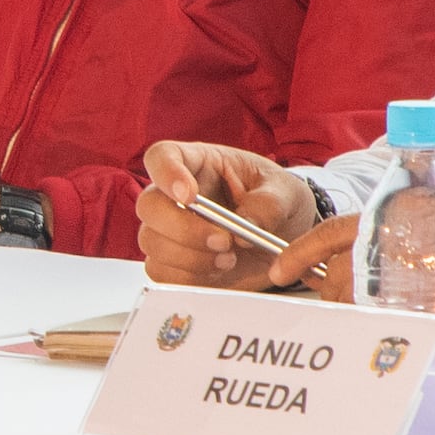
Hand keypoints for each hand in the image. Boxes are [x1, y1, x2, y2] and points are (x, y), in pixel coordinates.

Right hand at [135, 140, 342, 293]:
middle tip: (223, 241)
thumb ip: (269, 204)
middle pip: (149, 206)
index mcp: (197, 165)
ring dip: (191, 257)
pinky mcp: (174, 263)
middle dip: (182, 228)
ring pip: (151, 243)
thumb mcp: (286, 192)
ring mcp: (170, 231)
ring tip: (230, 259)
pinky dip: (189, 277)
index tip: (189, 196)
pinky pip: (161, 272)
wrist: (284, 237)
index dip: (166, 174)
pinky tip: (217, 271)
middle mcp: (175, 196)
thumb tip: (246, 223)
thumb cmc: (278, 201)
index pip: (162, 157)